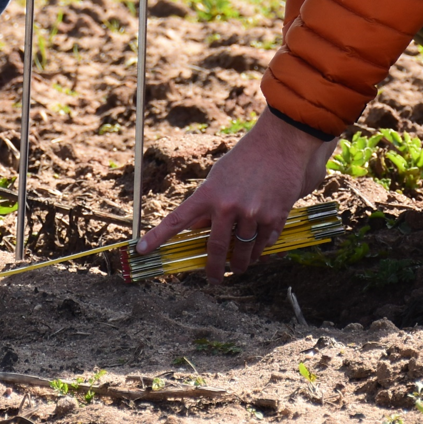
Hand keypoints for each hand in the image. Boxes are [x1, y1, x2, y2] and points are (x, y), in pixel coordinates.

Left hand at [151, 114, 336, 275]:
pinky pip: (265, 243)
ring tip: (240, 267)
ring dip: (242, 263)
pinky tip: (260, 247)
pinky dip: (261, 247)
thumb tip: (198, 229)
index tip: (142, 250)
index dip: (158, 237)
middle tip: (214, 279)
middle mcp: (228, 207)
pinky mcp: (275, 217)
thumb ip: (207, 204)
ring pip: (245, 251)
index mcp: (208, 195)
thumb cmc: (246, 158)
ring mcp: (252, 214)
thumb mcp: (218, 178)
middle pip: (217, 249)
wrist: (280, 143)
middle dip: (215, 269)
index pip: (177, 220)